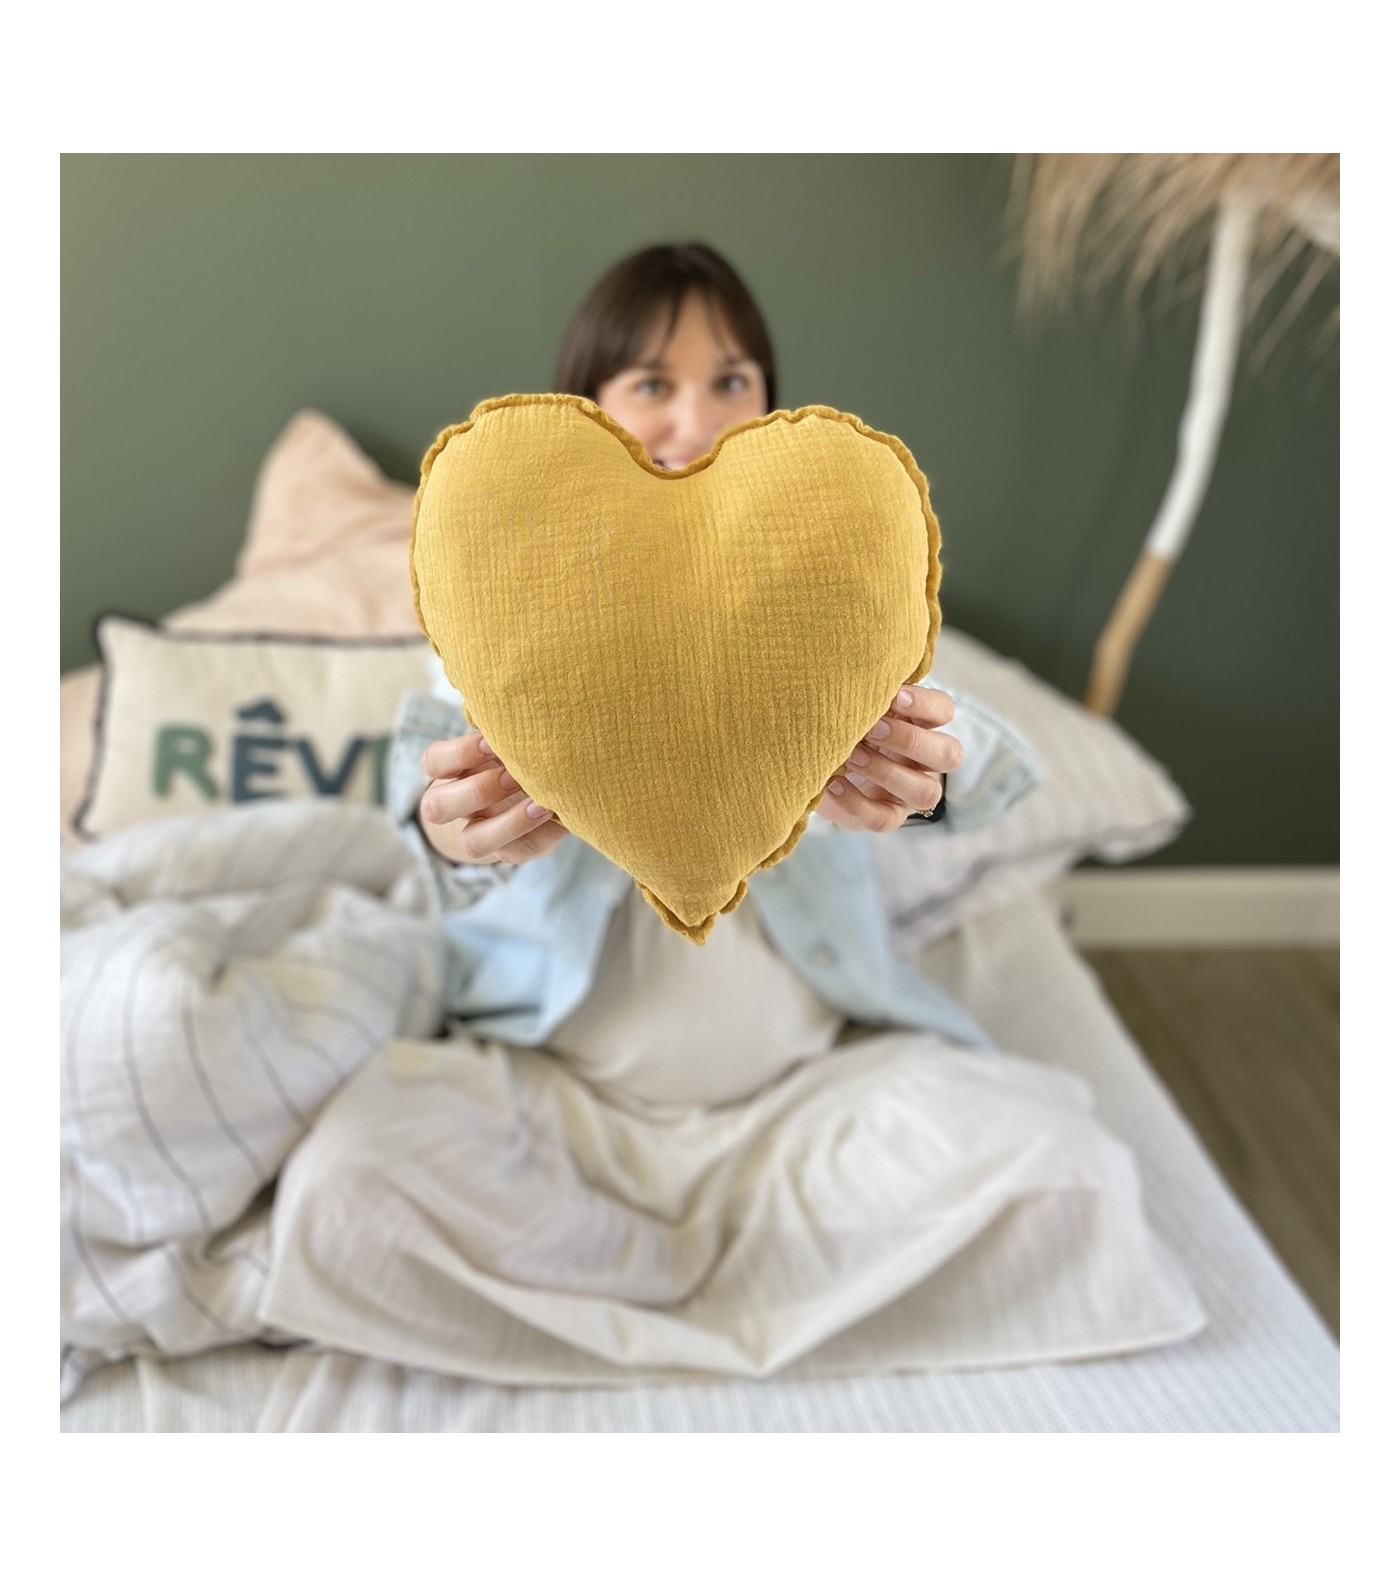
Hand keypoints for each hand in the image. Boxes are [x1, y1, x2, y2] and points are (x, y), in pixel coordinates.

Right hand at [418, 731, 567, 866]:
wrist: (528, 791)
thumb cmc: (515, 751)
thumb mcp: (504, 738)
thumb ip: (506, 729)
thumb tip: (522, 707)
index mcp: (449, 771)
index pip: (433, 762)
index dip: (459, 753)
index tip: (489, 741)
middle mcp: (456, 805)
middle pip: (438, 807)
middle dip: (479, 790)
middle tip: (514, 775)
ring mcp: (479, 832)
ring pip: (472, 842)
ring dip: (508, 823)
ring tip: (541, 803)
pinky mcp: (510, 851)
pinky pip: (516, 852)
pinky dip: (538, 834)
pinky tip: (557, 815)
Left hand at [816, 685, 961, 832]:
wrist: (819, 767)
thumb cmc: (844, 727)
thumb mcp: (855, 709)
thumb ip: (863, 696)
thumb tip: (851, 676)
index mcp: (923, 725)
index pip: (943, 711)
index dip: (924, 704)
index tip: (893, 695)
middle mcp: (926, 762)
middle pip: (948, 754)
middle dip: (909, 740)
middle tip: (872, 729)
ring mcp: (911, 794)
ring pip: (925, 791)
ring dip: (886, 772)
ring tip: (850, 756)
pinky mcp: (888, 817)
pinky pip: (883, 818)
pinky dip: (856, 802)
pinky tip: (832, 784)